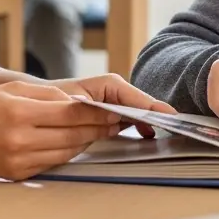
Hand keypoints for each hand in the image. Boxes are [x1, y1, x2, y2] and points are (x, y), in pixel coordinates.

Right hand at [0, 81, 124, 180]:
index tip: (114, 111)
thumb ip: (46, 95)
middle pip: (72, 135)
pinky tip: (76, 143)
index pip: (69, 114)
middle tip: (115, 123)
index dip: (96, 113)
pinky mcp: (17, 173)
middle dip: (97, 129)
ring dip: (86, 143)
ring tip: (100, 132)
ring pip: (65, 152)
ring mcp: (18, 159)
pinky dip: (67, 153)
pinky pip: (51, 163)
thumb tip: (78, 102)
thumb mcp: (11, 89)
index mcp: (18, 112)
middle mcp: (18, 138)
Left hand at [54, 73, 179, 138]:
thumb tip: (116, 120)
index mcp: (109, 85)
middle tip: (175, 126)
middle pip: (142, 104)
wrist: (43, 103)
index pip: (137, 97)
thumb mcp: (72, 108)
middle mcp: (115, 90)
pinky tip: (147, 133)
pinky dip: (139, 124)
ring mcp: (115, 100)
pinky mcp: (112, 111)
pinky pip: (131, 117)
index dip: (153, 107)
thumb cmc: (55, 100)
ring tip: (164, 131)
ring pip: (138, 110)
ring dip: (150, 120)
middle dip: (156, 113)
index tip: (170, 115)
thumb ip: (94, 115)